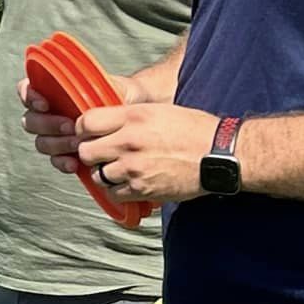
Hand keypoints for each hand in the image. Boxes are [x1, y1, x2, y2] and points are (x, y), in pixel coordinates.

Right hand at [19, 69, 148, 166]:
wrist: (133, 118)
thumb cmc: (120, 96)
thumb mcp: (112, 84)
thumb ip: (100, 85)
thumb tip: (95, 89)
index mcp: (52, 91)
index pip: (26, 91)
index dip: (29, 98)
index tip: (45, 104)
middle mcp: (48, 113)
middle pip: (31, 121)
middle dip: (48, 125)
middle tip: (70, 127)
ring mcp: (54, 135)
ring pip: (42, 142)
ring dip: (57, 144)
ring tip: (79, 145)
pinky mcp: (65, 153)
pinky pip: (55, 160)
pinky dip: (62, 162)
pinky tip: (74, 164)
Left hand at [69, 103, 219, 204]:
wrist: (220, 154)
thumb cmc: (193, 129)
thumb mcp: (157, 110)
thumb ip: (126, 116)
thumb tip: (102, 123)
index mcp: (132, 117)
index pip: (85, 122)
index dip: (83, 129)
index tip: (89, 133)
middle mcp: (129, 142)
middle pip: (85, 151)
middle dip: (90, 153)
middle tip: (101, 153)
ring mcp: (134, 167)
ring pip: (97, 175)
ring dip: (103, 173)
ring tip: (118, 168)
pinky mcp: (142, 189)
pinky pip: (113, 193)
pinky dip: (117, 190)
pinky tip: (128, 182)